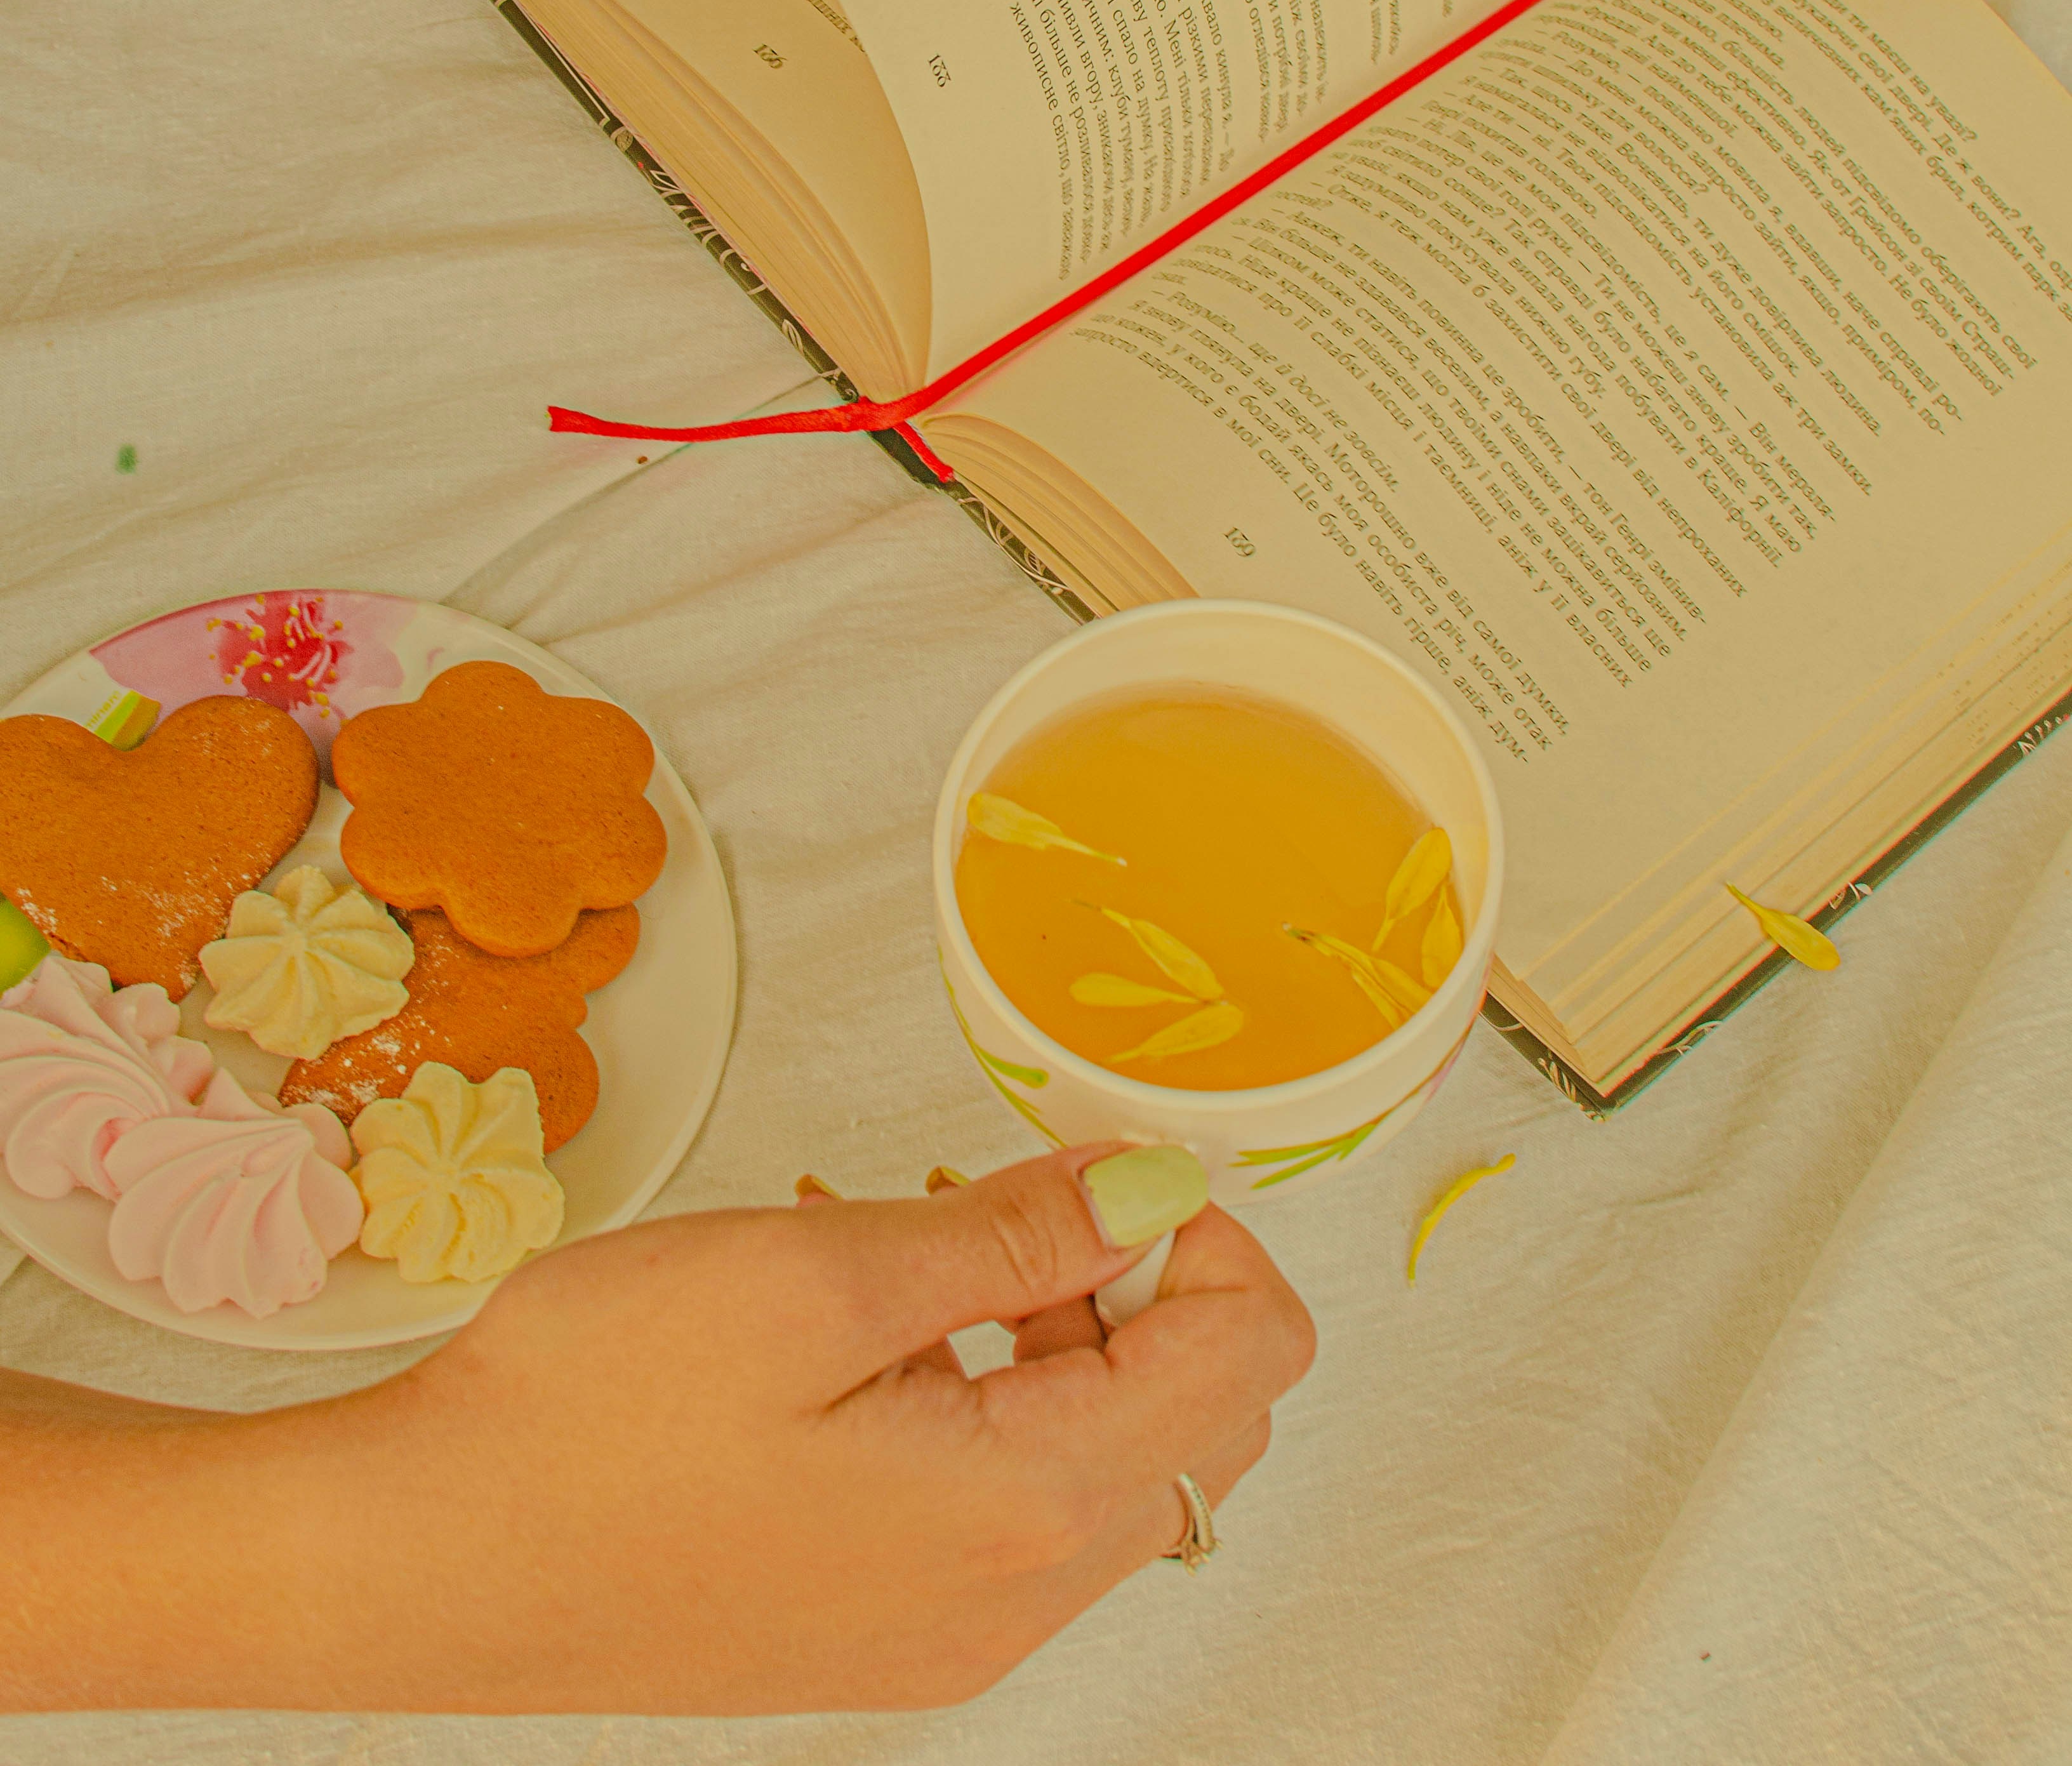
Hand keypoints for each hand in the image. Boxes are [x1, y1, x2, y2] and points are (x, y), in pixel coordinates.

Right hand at [0, 1140, 1310, 1713]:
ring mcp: (949, 1631)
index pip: (1244, 1362)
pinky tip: (874, 1325)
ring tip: (919, 1242)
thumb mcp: (816, 1275)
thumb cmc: (594, 1414)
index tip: (1102, 1152)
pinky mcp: (884, 1630)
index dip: (1205, 1228)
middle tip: (1008, 1196)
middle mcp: (1015, 1601)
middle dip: (1144, 1283)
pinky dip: (992, 1393)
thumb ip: (1014, 1236)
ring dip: (1062, 1332)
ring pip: (1111, 1463)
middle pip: (1200, 1423)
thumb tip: (1157, 1187)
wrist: (424, 1559)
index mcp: (1023, 1510)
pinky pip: (1015, 1503)